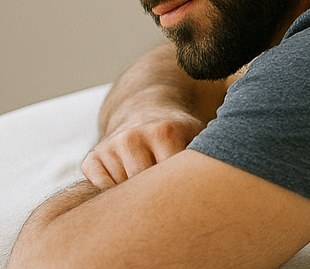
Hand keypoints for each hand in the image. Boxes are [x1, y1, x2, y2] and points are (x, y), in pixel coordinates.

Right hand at [80, 109, 205, 187]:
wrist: (145, 111)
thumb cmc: (178, 132)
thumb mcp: (198, 136)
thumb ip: (206, 155)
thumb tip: (218, 187)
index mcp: (164, 132)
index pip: (169, 178)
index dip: (179, 191)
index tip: (186, 195)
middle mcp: (133, 138)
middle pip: (144, 188)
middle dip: (157, 196)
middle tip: (167, 198)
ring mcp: (110, 147)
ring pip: (122, 192)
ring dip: (135, 195)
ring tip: (149, 184)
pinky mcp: (91, 158)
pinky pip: (100, 189)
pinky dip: (113, 192)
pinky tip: (127, 181)